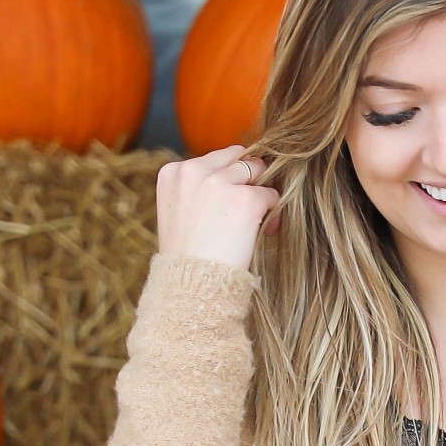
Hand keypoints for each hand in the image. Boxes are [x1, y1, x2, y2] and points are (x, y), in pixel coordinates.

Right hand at [155, 142, 278, 272]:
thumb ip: (196, 189)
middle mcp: (193, 171)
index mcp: (172, 172)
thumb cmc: (187, 260)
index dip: (228, 178)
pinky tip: (264, 231)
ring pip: (257, 170)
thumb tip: (237, 175)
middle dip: (248, 178)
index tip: (230, 205)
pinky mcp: (245, 199)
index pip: (214, 158)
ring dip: (262, 192)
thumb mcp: (178, 214)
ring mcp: (219, 183)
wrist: (191, 287)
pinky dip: (273, 211)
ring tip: (258, 221)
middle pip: (237, 157)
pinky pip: (271, 194)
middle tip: (250, 209)